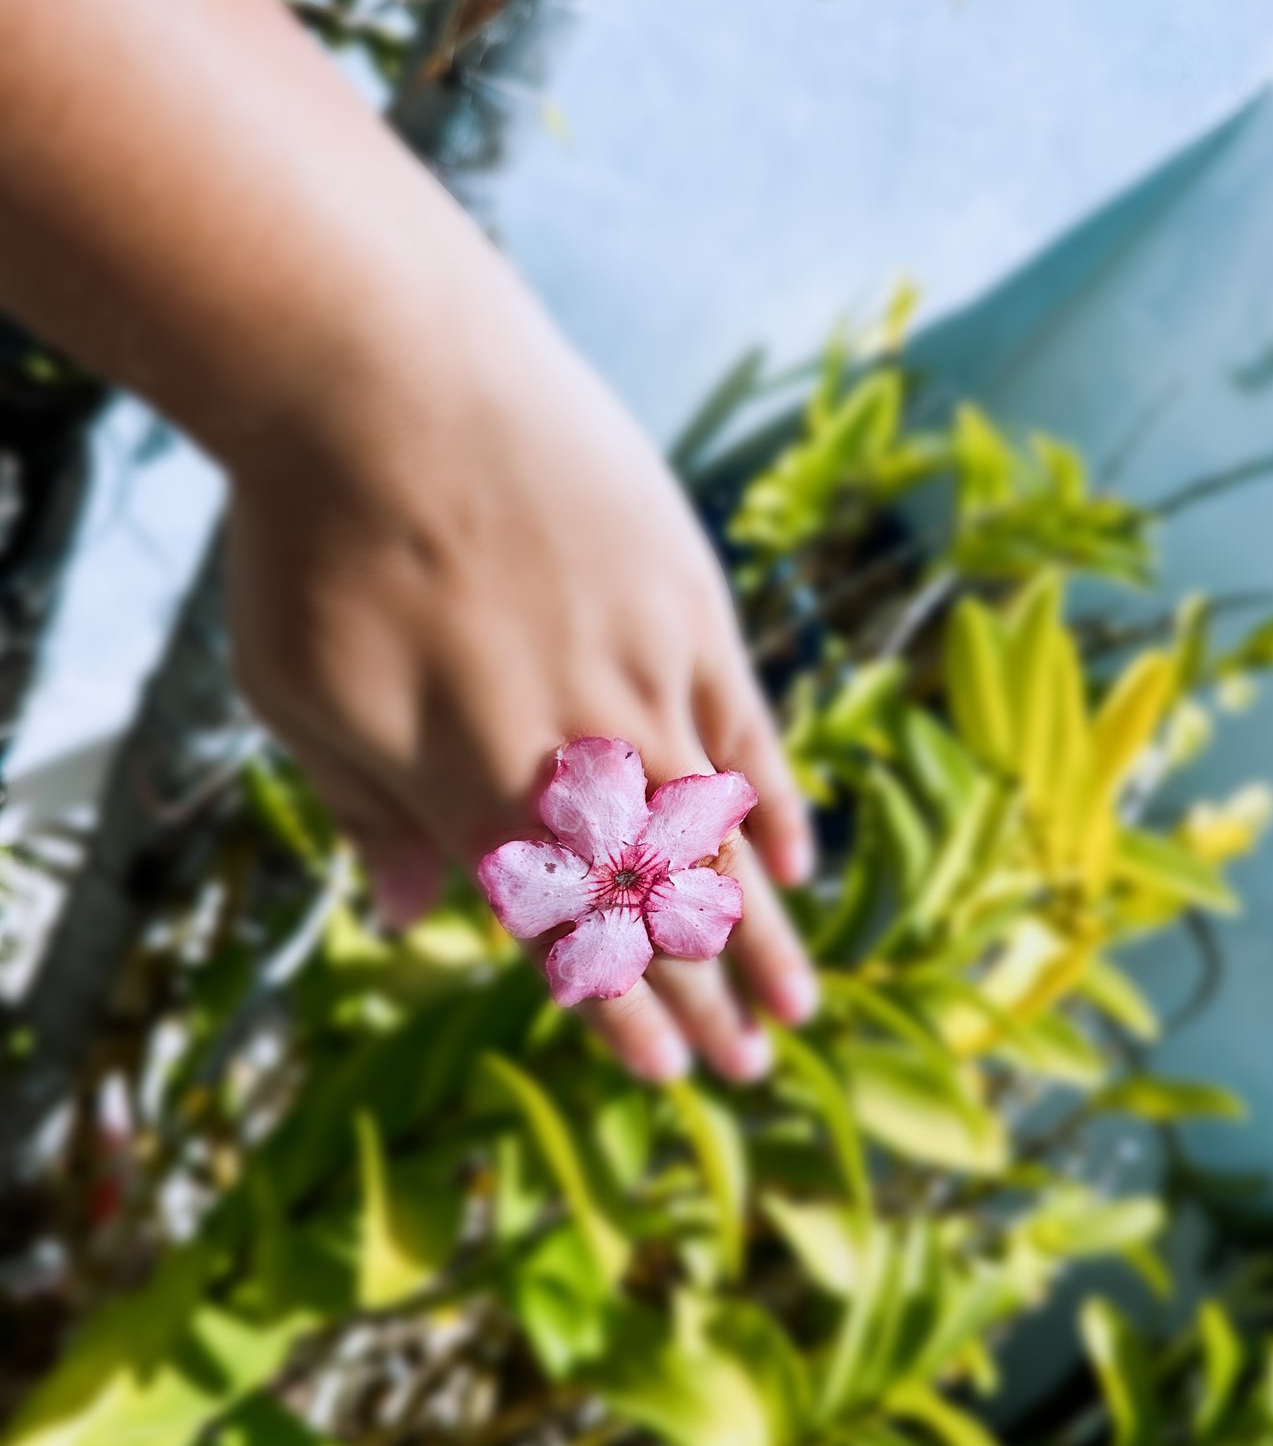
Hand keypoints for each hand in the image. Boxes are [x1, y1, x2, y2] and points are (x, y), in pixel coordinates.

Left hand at [226, 256, 817, 1084]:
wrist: (380, 370)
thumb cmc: (312, 540)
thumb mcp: (295, 697)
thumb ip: (365, 814)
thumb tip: (407, 922)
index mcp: (471, 793)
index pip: (563, 937)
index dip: (617, 1013)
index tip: (666, 1074)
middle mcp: (574, 754)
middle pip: (654, 905)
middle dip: (706, 1000)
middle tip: (755, 1074)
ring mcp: (644, 676)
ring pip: (715, 833)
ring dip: (761, 930)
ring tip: (804, 1006)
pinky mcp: (687, 602)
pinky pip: (745, 726)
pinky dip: (772, 800)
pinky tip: (797, 858)